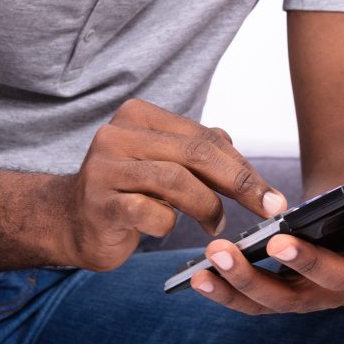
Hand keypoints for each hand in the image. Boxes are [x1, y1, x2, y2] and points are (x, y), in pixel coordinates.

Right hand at [49, 99, 288, 271]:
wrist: (72, 221)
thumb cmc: (127, 191)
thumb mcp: (164, 163)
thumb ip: (199, 151)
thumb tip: (240, 154)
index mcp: (137, 116)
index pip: (204, 137)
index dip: (243, 167)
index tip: (271, 195)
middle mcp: (117, 134)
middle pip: (195, 153)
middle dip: (239, 183)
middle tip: (266, 208)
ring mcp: (104, 168)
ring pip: (176, 181)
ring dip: (207, 207)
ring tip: (213, 224)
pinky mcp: (99, 203)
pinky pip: (151, 212)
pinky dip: (168, 224)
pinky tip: (164, 227)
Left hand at [185, 109, 343, 314]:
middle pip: (335, 283)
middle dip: (306, 263)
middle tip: (279, 242)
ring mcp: (321, 297)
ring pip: (286, 300)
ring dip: (250, 282)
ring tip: (217, 256)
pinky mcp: (287, 299)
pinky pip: (256, 304)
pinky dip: (227, 294)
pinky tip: (198, 277)